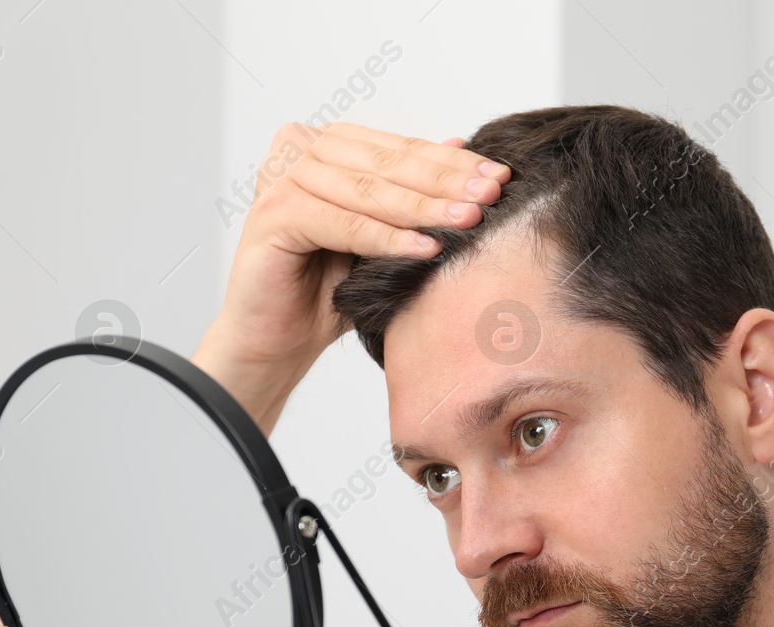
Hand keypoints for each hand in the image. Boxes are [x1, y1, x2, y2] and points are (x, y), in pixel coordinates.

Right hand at [195, 122, 511, 433]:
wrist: (281, 337)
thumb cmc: (332, 284)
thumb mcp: (385, 231)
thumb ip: (412, 187)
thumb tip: (463, 142)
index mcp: (328, 143)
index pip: (402, 149)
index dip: (453, 163)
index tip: (501, 176)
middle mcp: (299, 149)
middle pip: (387, 165)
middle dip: (445, 182)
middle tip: (491, 195)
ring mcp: (280, 177)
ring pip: (367, 191)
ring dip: (422, 209)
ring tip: (467, 222)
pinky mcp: (272, 214)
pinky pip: (341, 224)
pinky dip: (385, 237)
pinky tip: (425, 248)